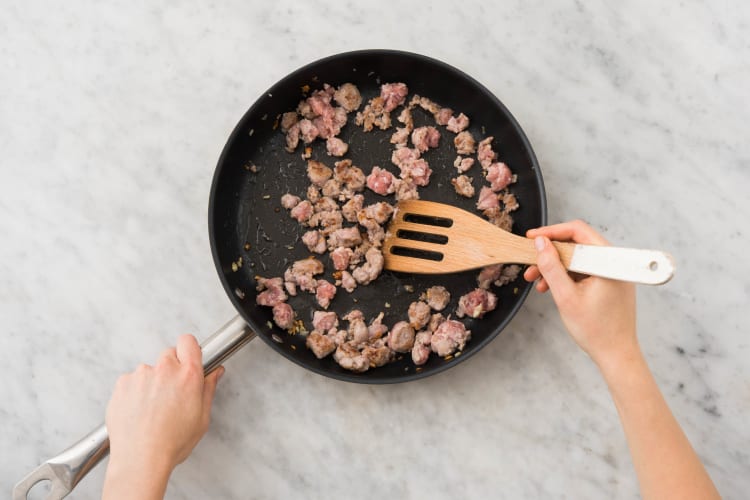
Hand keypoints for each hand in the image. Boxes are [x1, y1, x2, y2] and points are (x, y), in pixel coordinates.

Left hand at [103, 334, 223, 499]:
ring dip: (151, 382)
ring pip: (149, 370)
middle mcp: (164, 370)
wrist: (140, 459)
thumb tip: (214, 373)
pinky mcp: (122, 384)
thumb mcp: (202, 418)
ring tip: (153, 409)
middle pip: (169, 354)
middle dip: (171, 369)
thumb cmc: (171, 443)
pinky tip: (139, 411)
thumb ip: (208, 389)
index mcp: (188, 376)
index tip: (189, 358)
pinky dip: (134, 392)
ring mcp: (140, 376)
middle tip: (171, 393)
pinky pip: (131, 381)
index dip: (189, 349)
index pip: (189, 341)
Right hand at [523, 220, 637, 369]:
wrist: (616, 356)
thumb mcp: (566, 297)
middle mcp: (613, 263)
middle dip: (550, 253)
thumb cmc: (596, 331)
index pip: (578, 231)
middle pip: (577, 244)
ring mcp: (612, 273)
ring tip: (535, 280)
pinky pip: (583, 270)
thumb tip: (540, 243)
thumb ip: (551, 267)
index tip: (531, 238)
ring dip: (555, 266)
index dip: (551, 232)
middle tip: (529, 262)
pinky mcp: (608, 282)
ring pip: (577, 258)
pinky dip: (566, 276)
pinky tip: (550, 287)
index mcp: (608, 262)